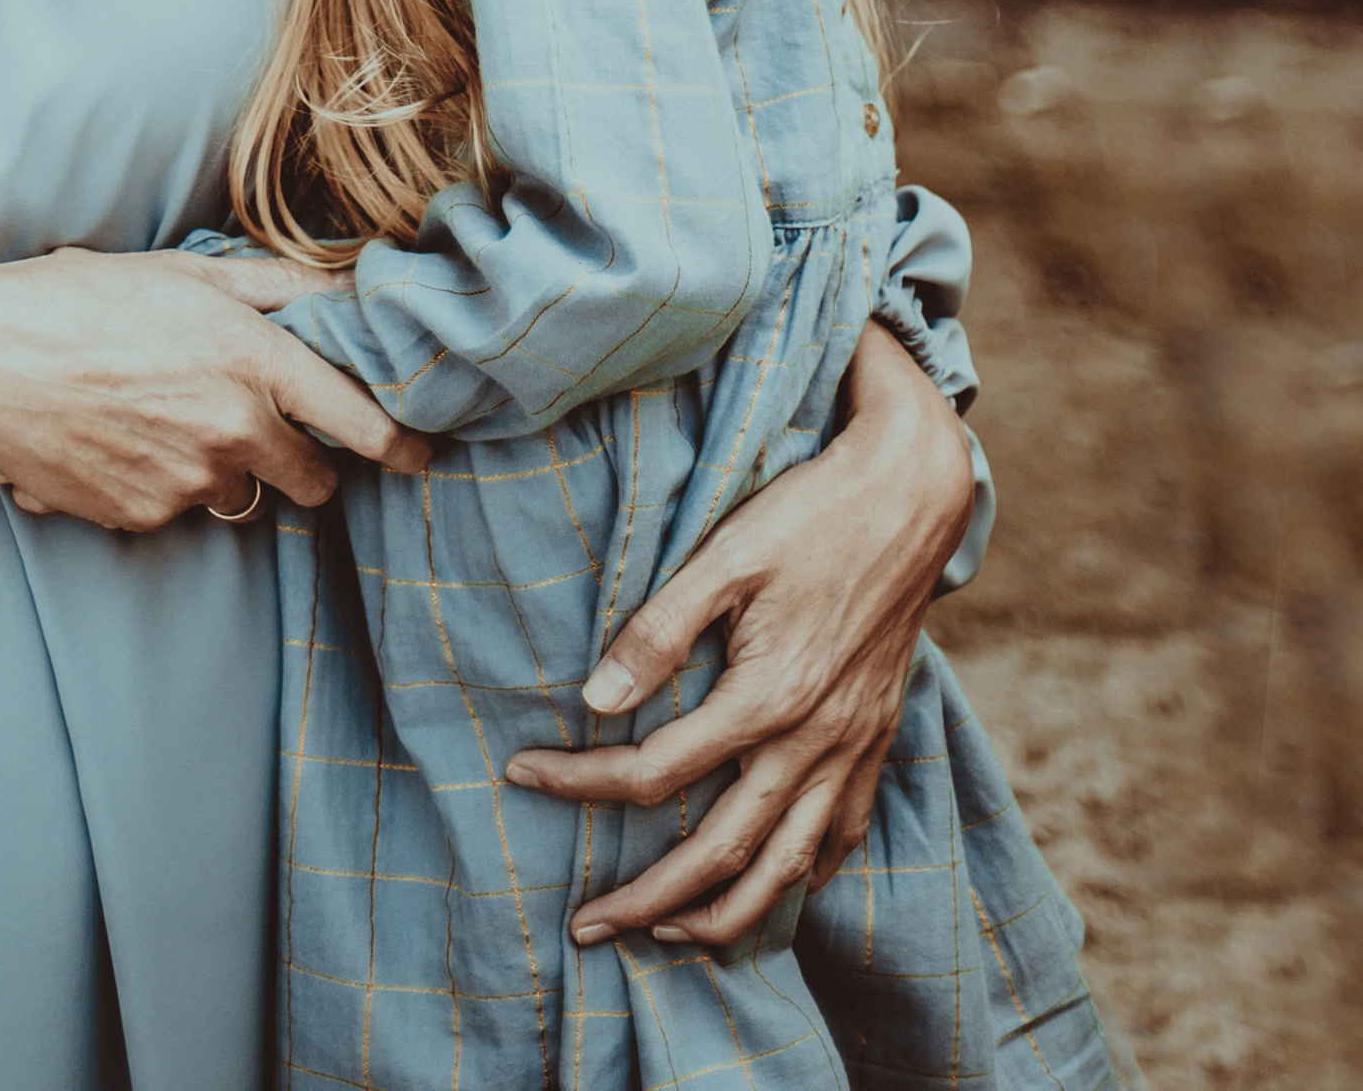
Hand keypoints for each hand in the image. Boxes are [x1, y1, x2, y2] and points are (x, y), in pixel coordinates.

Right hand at [0, 245, 427, 528]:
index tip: (421, 454)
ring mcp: (188, 483)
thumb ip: (276, 286)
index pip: (358, 421)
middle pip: (313, 479)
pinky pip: (178, 508)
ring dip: (223, 468)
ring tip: (161, 416)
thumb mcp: (182, 274)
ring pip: (240, 493)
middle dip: (302, 461)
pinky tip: (117, 438)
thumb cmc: (76, 300)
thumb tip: (348, 283)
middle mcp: (233, 430)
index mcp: (252, 360)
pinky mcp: (143, 519)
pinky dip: (162, 482)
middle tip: (266, 427)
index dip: (399, 443)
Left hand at [502, 324, 975, 949]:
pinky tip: (772, 885)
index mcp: (766, 699)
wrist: (911, 496)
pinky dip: (803, 876)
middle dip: (645, 900)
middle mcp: (811, 742)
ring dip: (724, 916)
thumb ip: (658, 631)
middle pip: (718, 854)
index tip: (522, 772)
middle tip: (584, 924)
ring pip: (786, 869)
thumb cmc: (809, 514)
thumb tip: (595, 698)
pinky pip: (842, 837)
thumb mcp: (725, 555)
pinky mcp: (876, 739)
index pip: (652, 773)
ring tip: (668, 936)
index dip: (579, 781)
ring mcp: (851, 749)